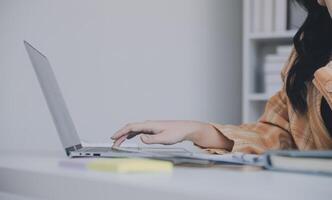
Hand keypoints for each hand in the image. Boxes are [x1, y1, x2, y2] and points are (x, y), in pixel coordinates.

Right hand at [111, 120, 233, 149]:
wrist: (185, 129)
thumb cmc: (176, 132)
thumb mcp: (164, 138)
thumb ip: (151, 139)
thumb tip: (141, 138)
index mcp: (149, 125)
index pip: (131, 127)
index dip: (121, 132)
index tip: (113, 137)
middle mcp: (148, 124)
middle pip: (130, 128)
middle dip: (120, 135)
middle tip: (113, 143)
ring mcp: (150, 126)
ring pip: (133, 130)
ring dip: (125, 136)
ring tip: (118, 143)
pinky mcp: (153, 129)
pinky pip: (138, 131)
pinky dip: (131, 135)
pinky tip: (129, 139)